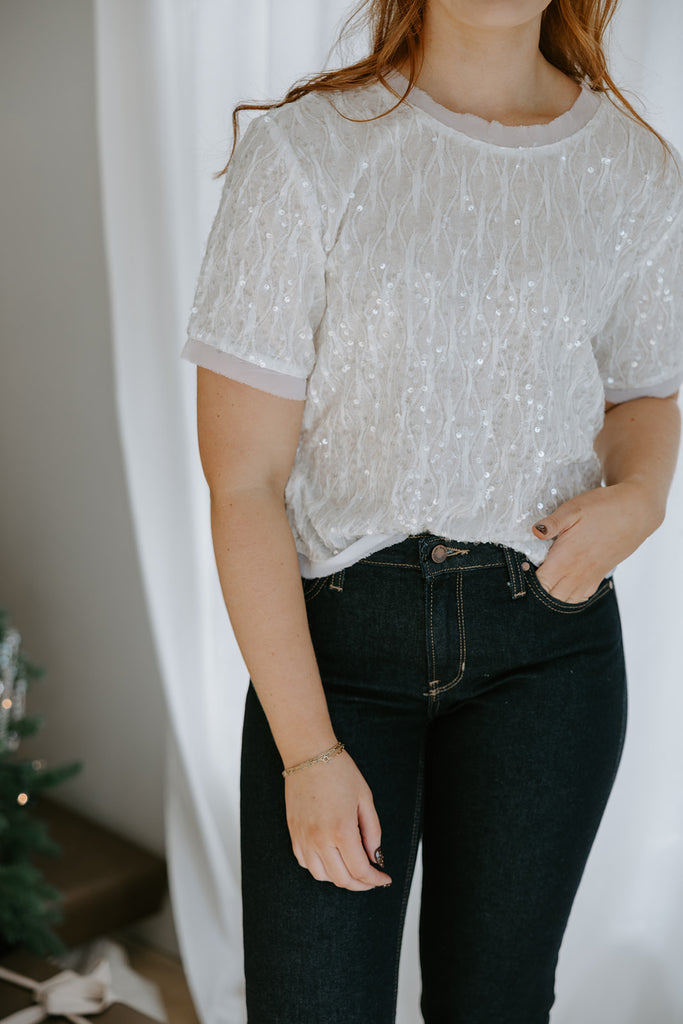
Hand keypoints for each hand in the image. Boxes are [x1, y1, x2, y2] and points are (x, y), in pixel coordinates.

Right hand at [284, 750, 392, 890]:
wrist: (309, 754)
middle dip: (361, 885)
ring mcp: (304, 838)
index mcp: (342, 830)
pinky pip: (306, 863)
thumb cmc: (339, 771)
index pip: (360, 870)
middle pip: (342, 879)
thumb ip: (372, 831)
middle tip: (372, 879)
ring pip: (322, 876)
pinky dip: (321, 869)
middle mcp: (320, 839)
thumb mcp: (365, 799)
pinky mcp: (293, 834)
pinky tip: (332, 860)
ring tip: (352, 870)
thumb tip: (375, 857)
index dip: (375, 880)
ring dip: (340, 879)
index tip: (384, 878)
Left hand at [531, 480, 663, 603]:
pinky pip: (582, 596)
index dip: (528, 577)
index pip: (540, 582)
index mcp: (567, 558)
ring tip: (546, 577)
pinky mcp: (600, 575)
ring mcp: (590, 576)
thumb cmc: (604, 507)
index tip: (524, 565)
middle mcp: (578, 572)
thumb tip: (534, 531)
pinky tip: (564, 582)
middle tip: (532, 570)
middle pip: (550, 595)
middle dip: (537, 588)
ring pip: (566, 599)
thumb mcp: (574, 508)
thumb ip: (552, 523)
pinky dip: (569, 595)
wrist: (636, 512)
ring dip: (552, 593)